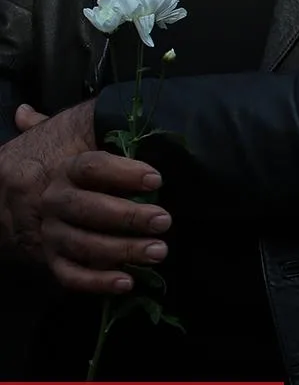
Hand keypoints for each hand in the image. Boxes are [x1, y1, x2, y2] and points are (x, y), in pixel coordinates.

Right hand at [0, 102, 169, 291]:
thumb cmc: (47, 163)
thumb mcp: (60, 136)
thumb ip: (82, 121)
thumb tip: (110, 102)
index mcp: (58, 169)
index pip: (89, 167)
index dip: (122, 172)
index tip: (156, 178)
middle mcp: (50, 202)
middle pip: (87, 209)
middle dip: (127, 216)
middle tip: (165, 220)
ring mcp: (47, 233)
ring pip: (82, 245)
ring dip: (121, 251)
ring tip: (159, 250)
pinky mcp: (47, 260)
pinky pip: (68, 275)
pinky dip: (96, 282)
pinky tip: (126, 282)